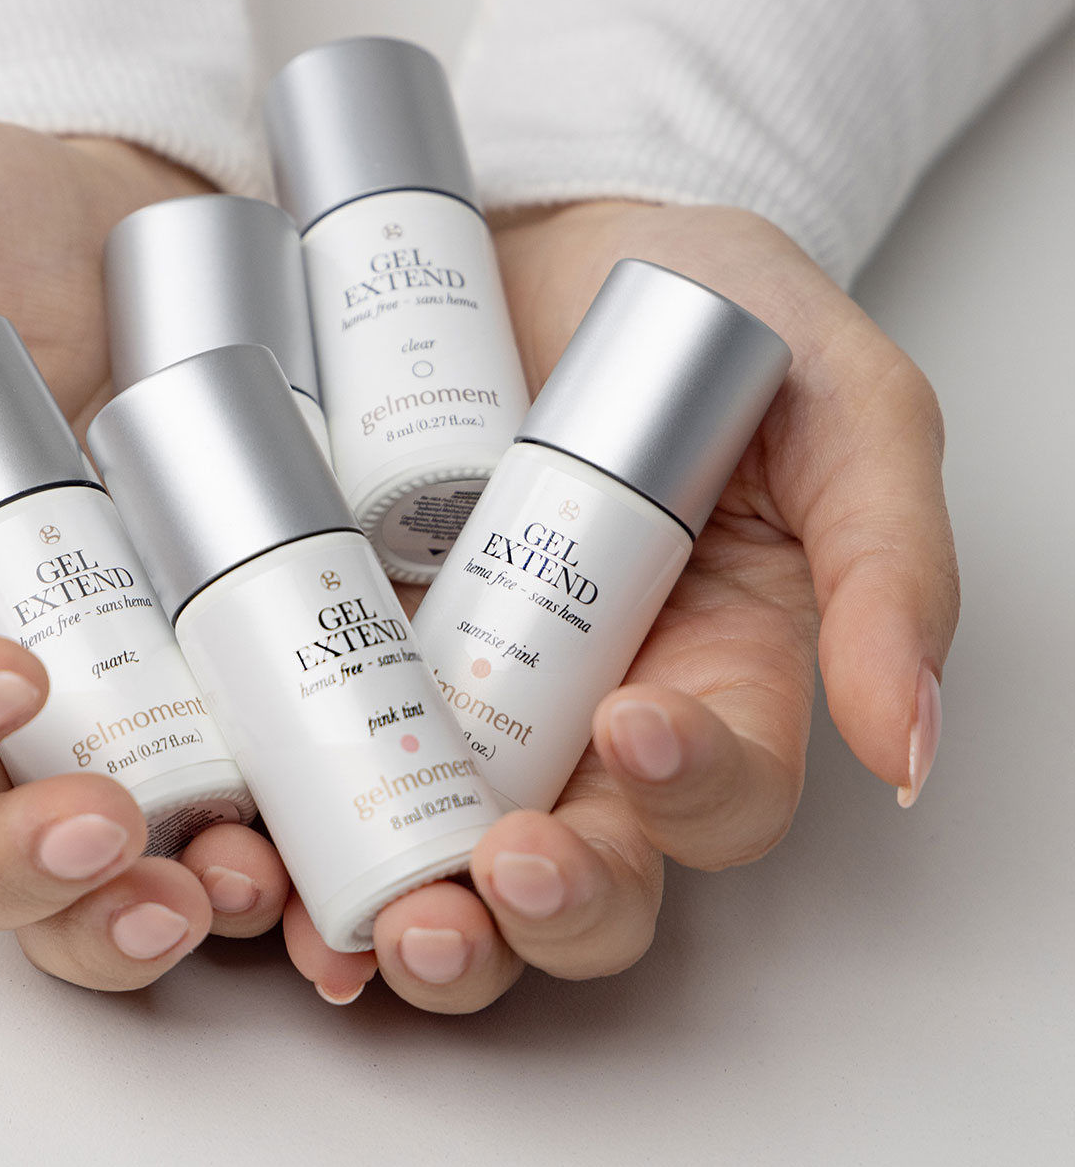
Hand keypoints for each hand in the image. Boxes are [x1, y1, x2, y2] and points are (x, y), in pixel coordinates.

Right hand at [0, 121, 290, 988]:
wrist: (121, 209)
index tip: (4, 676)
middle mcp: (0, 675)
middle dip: (37, 873)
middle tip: (118, 838)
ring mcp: (125, 685)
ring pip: (111, 861)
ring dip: (160, 906)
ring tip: (236, 883)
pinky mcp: (232, 668)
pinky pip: (248, 793)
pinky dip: (284, 852)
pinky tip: (322, 858)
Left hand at [284, 199, 958, 1011]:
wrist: (526, 236)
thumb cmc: (695, 312)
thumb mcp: (833, 397)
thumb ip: (888, 555)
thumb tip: (904, 745)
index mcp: (713, 675)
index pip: (721, 793)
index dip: (689, 793)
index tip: (635, 720)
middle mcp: (583, 725)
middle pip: (581, 876)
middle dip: (541, 908)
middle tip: (493, 875)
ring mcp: (458, 710)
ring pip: (448, 876)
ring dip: (416, 930)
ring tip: (373, 927)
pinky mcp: (351, 675)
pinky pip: (324, 797)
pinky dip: (294, 860)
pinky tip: (261, 879)